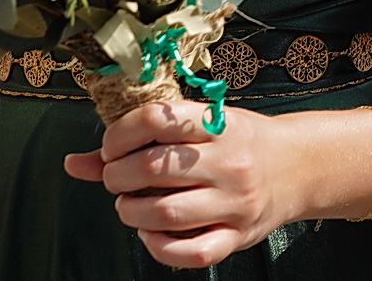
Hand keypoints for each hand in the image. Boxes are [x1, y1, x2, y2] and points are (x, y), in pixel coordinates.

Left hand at [65, 102, 300, 268]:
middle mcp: (228, 162)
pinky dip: (159, 246)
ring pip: (166, 213)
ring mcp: (235, 202)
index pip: (158, 118)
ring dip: (131, 212)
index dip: (120, 134)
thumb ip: (140, 140)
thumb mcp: (200, 127)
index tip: (112, 146)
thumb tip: (75, 162)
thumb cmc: (239, 142)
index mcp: (218, 125)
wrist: (297, 167)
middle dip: (118, 175)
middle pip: (154, 167)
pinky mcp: (238, 236)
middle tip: (117, 177)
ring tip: (129, 204)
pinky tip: (151, 232)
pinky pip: (191, 252)